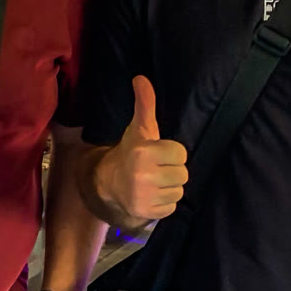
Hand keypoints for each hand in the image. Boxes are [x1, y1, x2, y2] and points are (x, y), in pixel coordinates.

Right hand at [94, 77, 187, 226]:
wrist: (108, 183)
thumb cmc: (130, 153)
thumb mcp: (138, 129)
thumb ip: (145, 104)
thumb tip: (141, 78)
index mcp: (143, 152)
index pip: (181, 153)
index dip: (172, 153)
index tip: (158, 154)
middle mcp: (143, 175)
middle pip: (183, 173)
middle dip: (172, 170)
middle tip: (156, 168)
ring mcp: (145, 196)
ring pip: (179, 191)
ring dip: (169, 187)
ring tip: (154, 182)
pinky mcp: (147, 212)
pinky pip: (172, 207)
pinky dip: (164, 203)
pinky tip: (151, 195)